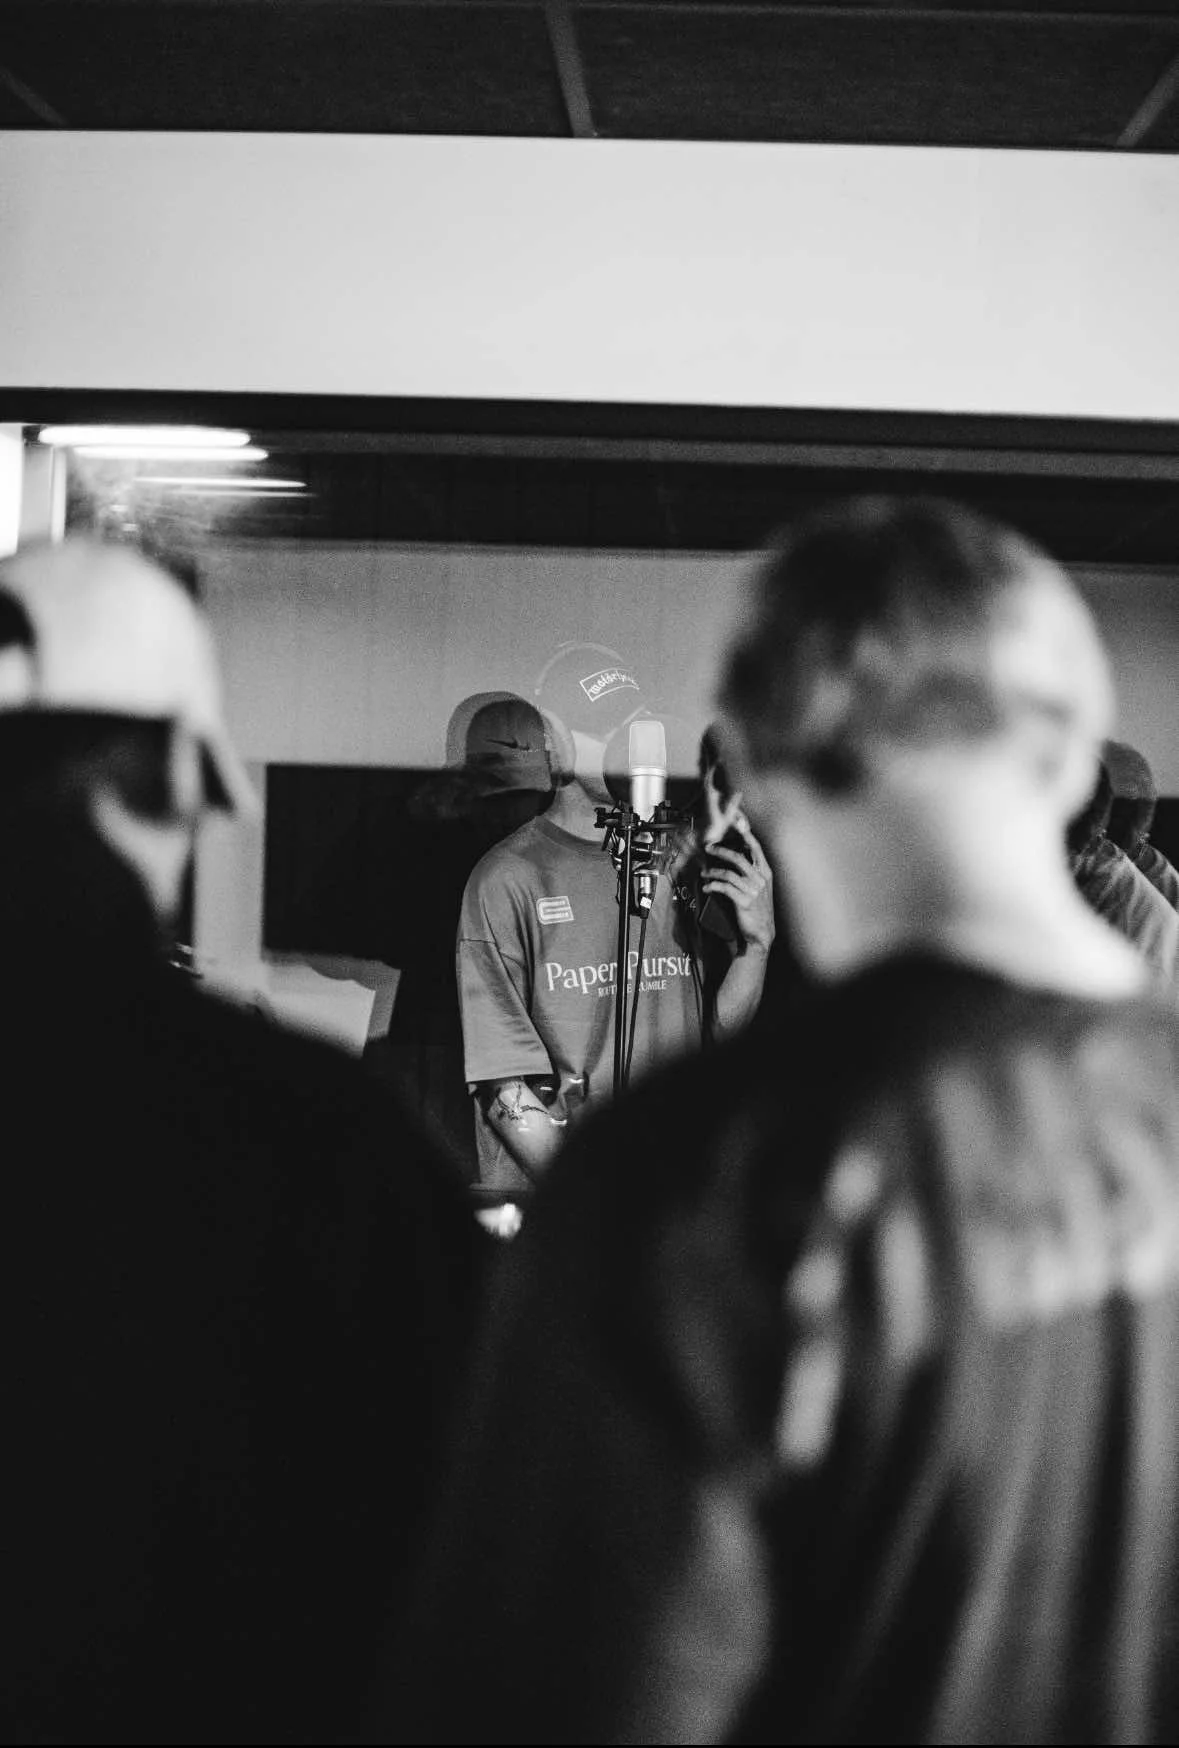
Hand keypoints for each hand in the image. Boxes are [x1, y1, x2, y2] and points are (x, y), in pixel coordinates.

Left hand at [702, 812, 774, 954]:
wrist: (761, 933)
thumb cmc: (757, 909)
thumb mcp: (759, 888)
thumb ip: (751, 873)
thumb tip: (732, 858)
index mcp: (766, 873)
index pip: (756, 848)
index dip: (746, 834)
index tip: (737, 821)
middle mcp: (761, 879)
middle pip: (738, 857)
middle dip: (720, 850)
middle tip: (708, 848)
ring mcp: (753, 891)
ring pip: (728, 873)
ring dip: (712, 871)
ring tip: (704, 873)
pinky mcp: (744, 901)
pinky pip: (724, 888)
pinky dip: (713, 885)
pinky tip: (708, 887)